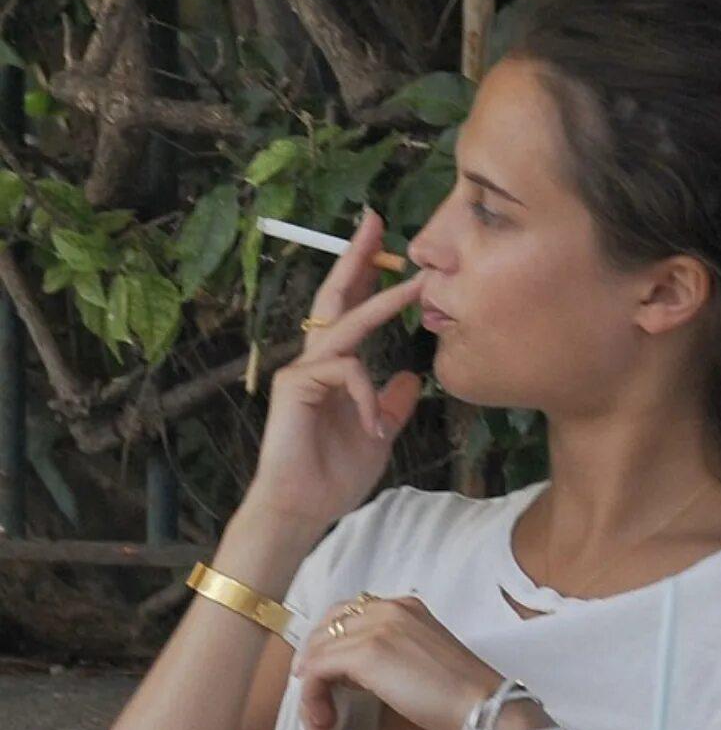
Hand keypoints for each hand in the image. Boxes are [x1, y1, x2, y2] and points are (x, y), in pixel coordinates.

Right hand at [245, 208, 425, 533]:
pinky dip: (367, 397)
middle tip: (376, 219)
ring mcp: (302, 371)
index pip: (352, 312)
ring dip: (382, 303)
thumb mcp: (380, 432)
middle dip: (357, 257)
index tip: (389, 246)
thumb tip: (414, 378)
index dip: (368, 278)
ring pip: (345, 326)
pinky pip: (345, 372)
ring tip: (417, 289)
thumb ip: (393, 403)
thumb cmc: (334, 475)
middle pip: (335, 297)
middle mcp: (315, 360)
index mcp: (335, 367)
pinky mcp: (294, 386)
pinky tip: (373, 428)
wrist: (302, 509)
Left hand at [292, 594, 502, 729]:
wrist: (482, 705)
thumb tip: (349, 675)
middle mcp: (385, 608)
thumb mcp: (418, 659)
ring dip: (311, 693)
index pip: (346, 617)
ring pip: (316, 653)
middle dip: (312, 669)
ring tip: (320, 726)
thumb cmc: (458, 695)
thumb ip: (386, 654)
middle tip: (317, 708)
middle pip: (325, 630)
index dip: (328, 650)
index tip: (326, 684)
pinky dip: (311, 696)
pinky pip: (317, 670)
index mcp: (402, 606)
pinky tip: (319, 718)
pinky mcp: (366, 653)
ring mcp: (375, 627)